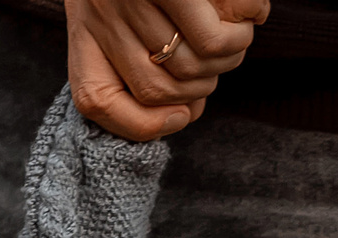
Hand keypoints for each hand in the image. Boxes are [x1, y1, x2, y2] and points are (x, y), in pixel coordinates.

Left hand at [68, 0, 266, 141]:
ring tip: (241, 33)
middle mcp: (102, 13)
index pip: (95, 99)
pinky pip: (216, 33)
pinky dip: (243, 28)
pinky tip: (252, 12)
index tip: (181, 116)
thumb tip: (188, 110)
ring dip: (230, 55)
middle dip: (203, 86)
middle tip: (224, 58)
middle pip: (158, 89)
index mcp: (84, 23)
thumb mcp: (120, 1)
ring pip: (193, 64)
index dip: (139, 126)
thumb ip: (137, 48)